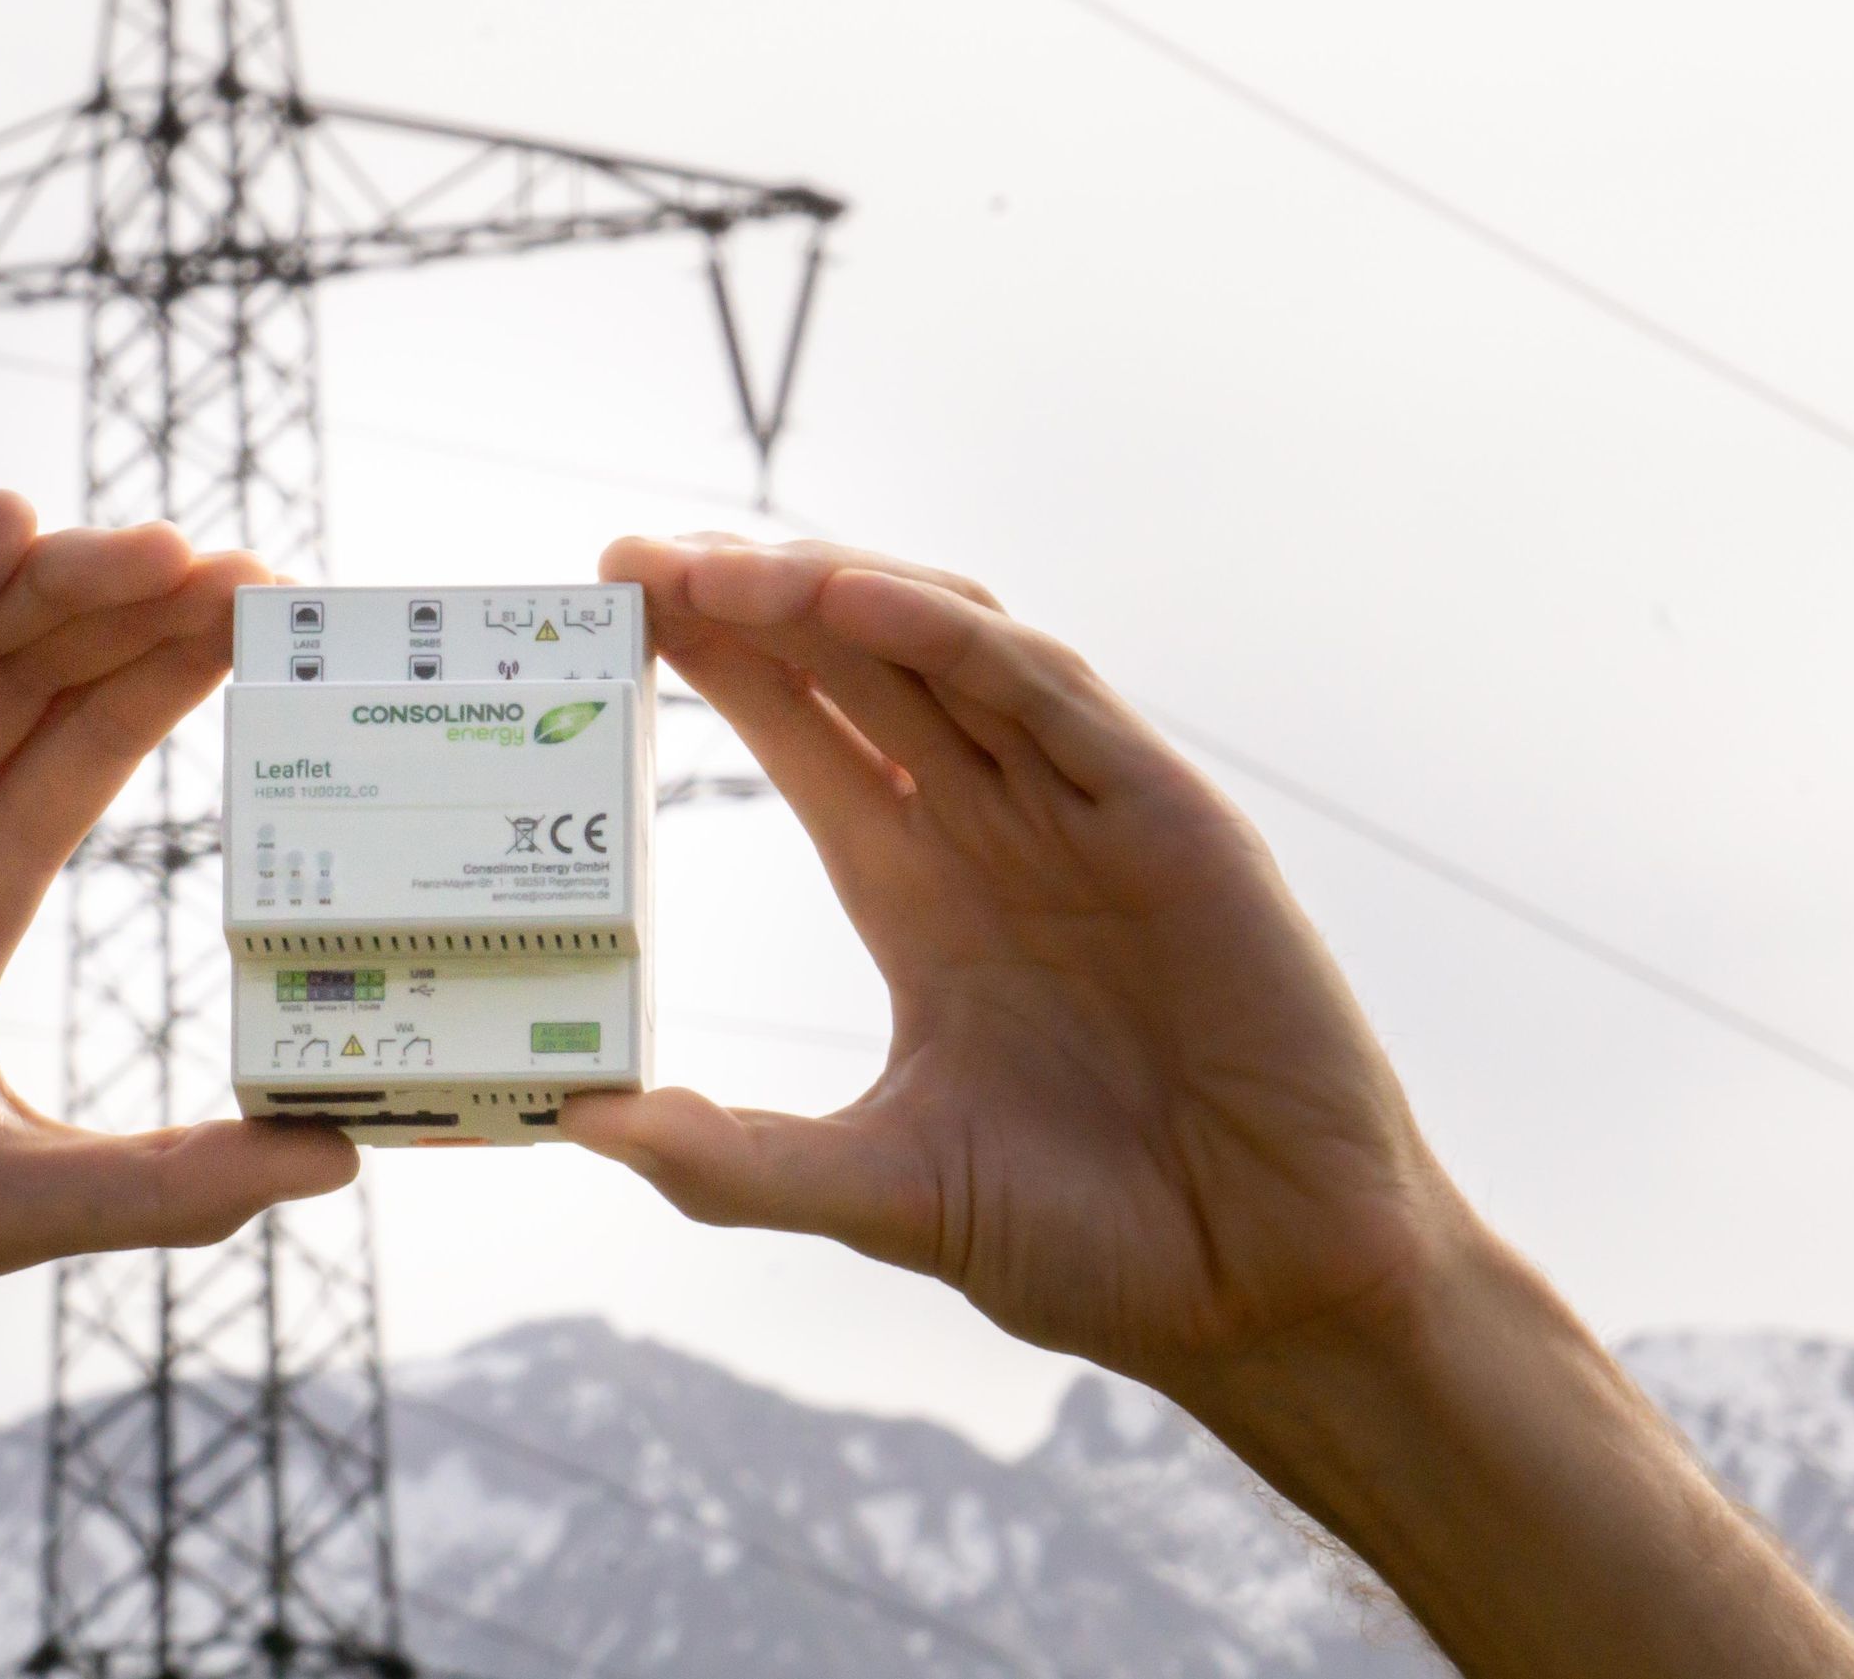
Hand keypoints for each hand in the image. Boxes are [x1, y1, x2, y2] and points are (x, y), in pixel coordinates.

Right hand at [0, 493, 355, 1398]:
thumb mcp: (3, 1203)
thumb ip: (165, 1180)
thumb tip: (338, 1161)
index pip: (81, 755)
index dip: (169, 681)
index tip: (277, 623)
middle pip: (29, 686)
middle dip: (133, 620)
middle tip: (250, 568)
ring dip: (52, 594)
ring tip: (161, 543)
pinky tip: (0, 532)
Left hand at [563, 536, 1459, 1392]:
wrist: (1270, 1291)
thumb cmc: (1097, 1245)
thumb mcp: (883, 1193)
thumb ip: (735, 1160)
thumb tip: (583, 1123)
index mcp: (920, 891)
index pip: (804, 735)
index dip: (715, 662)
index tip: (610, 606)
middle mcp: (996, 830)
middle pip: (857, 666)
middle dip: (746, 601)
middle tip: (629, 561)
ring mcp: (1084, 814)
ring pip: (946, 649)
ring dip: (833, 594)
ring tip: (720, 569)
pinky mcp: (1170, 819)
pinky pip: (1049, 694)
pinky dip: (951, 636)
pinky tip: (852, 599)